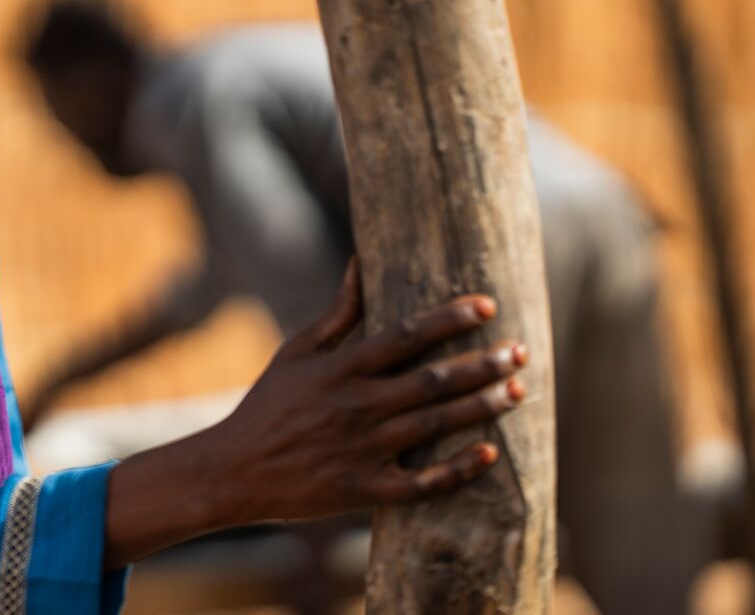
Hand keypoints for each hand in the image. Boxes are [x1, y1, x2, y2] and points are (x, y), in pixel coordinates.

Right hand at [205, 261, 524, 523]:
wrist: (234, 469)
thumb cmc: (268, 403)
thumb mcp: (296, 352)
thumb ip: (336, 314)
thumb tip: (360, 263)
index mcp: (340, 368)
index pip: (405, 336)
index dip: (450, 319)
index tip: (488, 307)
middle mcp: (355, 406)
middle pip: (432, 380)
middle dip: (482, 364)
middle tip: (521, 350)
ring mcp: (362, 450)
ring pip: (434, 425)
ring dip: (482, 407)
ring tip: (518, 390)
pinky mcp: (364, 490)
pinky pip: (421, 483)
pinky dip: (456, 470)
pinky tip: (489, 454)